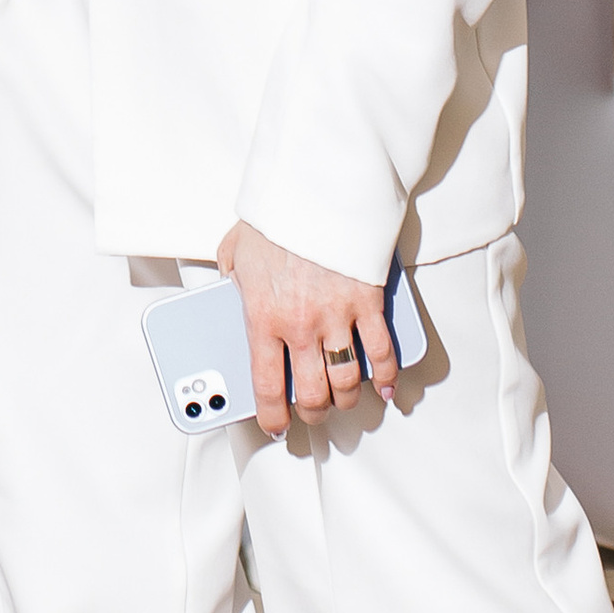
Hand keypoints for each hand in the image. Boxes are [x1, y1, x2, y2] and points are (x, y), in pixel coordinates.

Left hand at [216, 220, 398, 435]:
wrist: (315, 186)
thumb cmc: (275, 215)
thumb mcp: (235, 249)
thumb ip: (231, 280)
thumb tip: (227, 296)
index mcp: (263, 316)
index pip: (267, 387)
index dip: (272, 416)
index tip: (276, 425)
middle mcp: (301, 325)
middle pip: (313, 393)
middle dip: (312, 412)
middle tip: (310, 412)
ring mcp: (337, 317)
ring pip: (346, 381)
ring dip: (345, 399)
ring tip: (340, 400)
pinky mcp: (367, 303)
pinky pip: (382, 352)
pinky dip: (386, 376)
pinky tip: (385, 388)